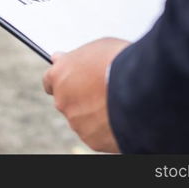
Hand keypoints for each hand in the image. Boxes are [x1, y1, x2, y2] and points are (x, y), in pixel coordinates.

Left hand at [43, 38, 129, 152]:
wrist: (139, 88)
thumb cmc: (119, 61)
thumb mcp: (96, 48)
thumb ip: (76, 58)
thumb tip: (63, 58)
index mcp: (59, 75)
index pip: (49, 81)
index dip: (62, 80)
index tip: (70, 79)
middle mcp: (62, 101)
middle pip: (67, 101)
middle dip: (80, 97)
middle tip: (100, 90)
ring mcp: (76, 122)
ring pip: (82, 118)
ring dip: (93, 112)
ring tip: (115, 102)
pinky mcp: (92, 139)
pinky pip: (96, 133)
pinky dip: (105, 127)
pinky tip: (119, 116)